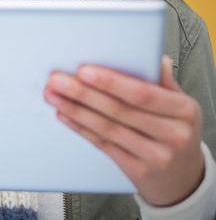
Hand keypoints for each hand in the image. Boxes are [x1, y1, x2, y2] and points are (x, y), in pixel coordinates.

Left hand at [44, 56, 204, 205]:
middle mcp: (174, 134)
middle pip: (119, 110)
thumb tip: (155, 60)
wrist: (184, 177)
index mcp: (184, 111)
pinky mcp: (138, 171)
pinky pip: (103, 144)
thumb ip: (163, 84)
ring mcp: (156, 155)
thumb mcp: (179, 107)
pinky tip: (64, 115)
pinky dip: (81, 128)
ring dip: (75, 110)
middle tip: (57, 81)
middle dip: (83, 93)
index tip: (83, 71)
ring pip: (107, 128)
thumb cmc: (175, 132)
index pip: (141, 93)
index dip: (110, 82)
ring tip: (53, 96)